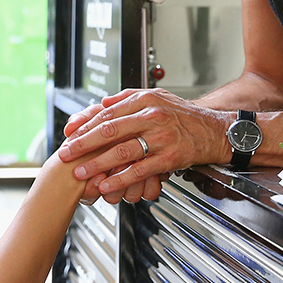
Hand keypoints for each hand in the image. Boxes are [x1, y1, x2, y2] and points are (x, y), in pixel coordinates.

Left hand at [59, 88, 228, 199]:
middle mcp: (153, 116)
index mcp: (146, 100)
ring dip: (97, 164)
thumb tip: (101, 104)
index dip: (85, 124)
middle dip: (83, 144)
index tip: (69, 134)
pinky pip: (140, 169)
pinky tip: (107, 185)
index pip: (108, 112)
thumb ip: (128, 99)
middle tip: (66, 154)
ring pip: (122, 151)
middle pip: (110, 130)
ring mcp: (162, 137)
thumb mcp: (158, 97)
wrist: (216, 131)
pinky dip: (120, 179)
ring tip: (80, 172)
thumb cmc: (185, 117)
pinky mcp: (170, 157)